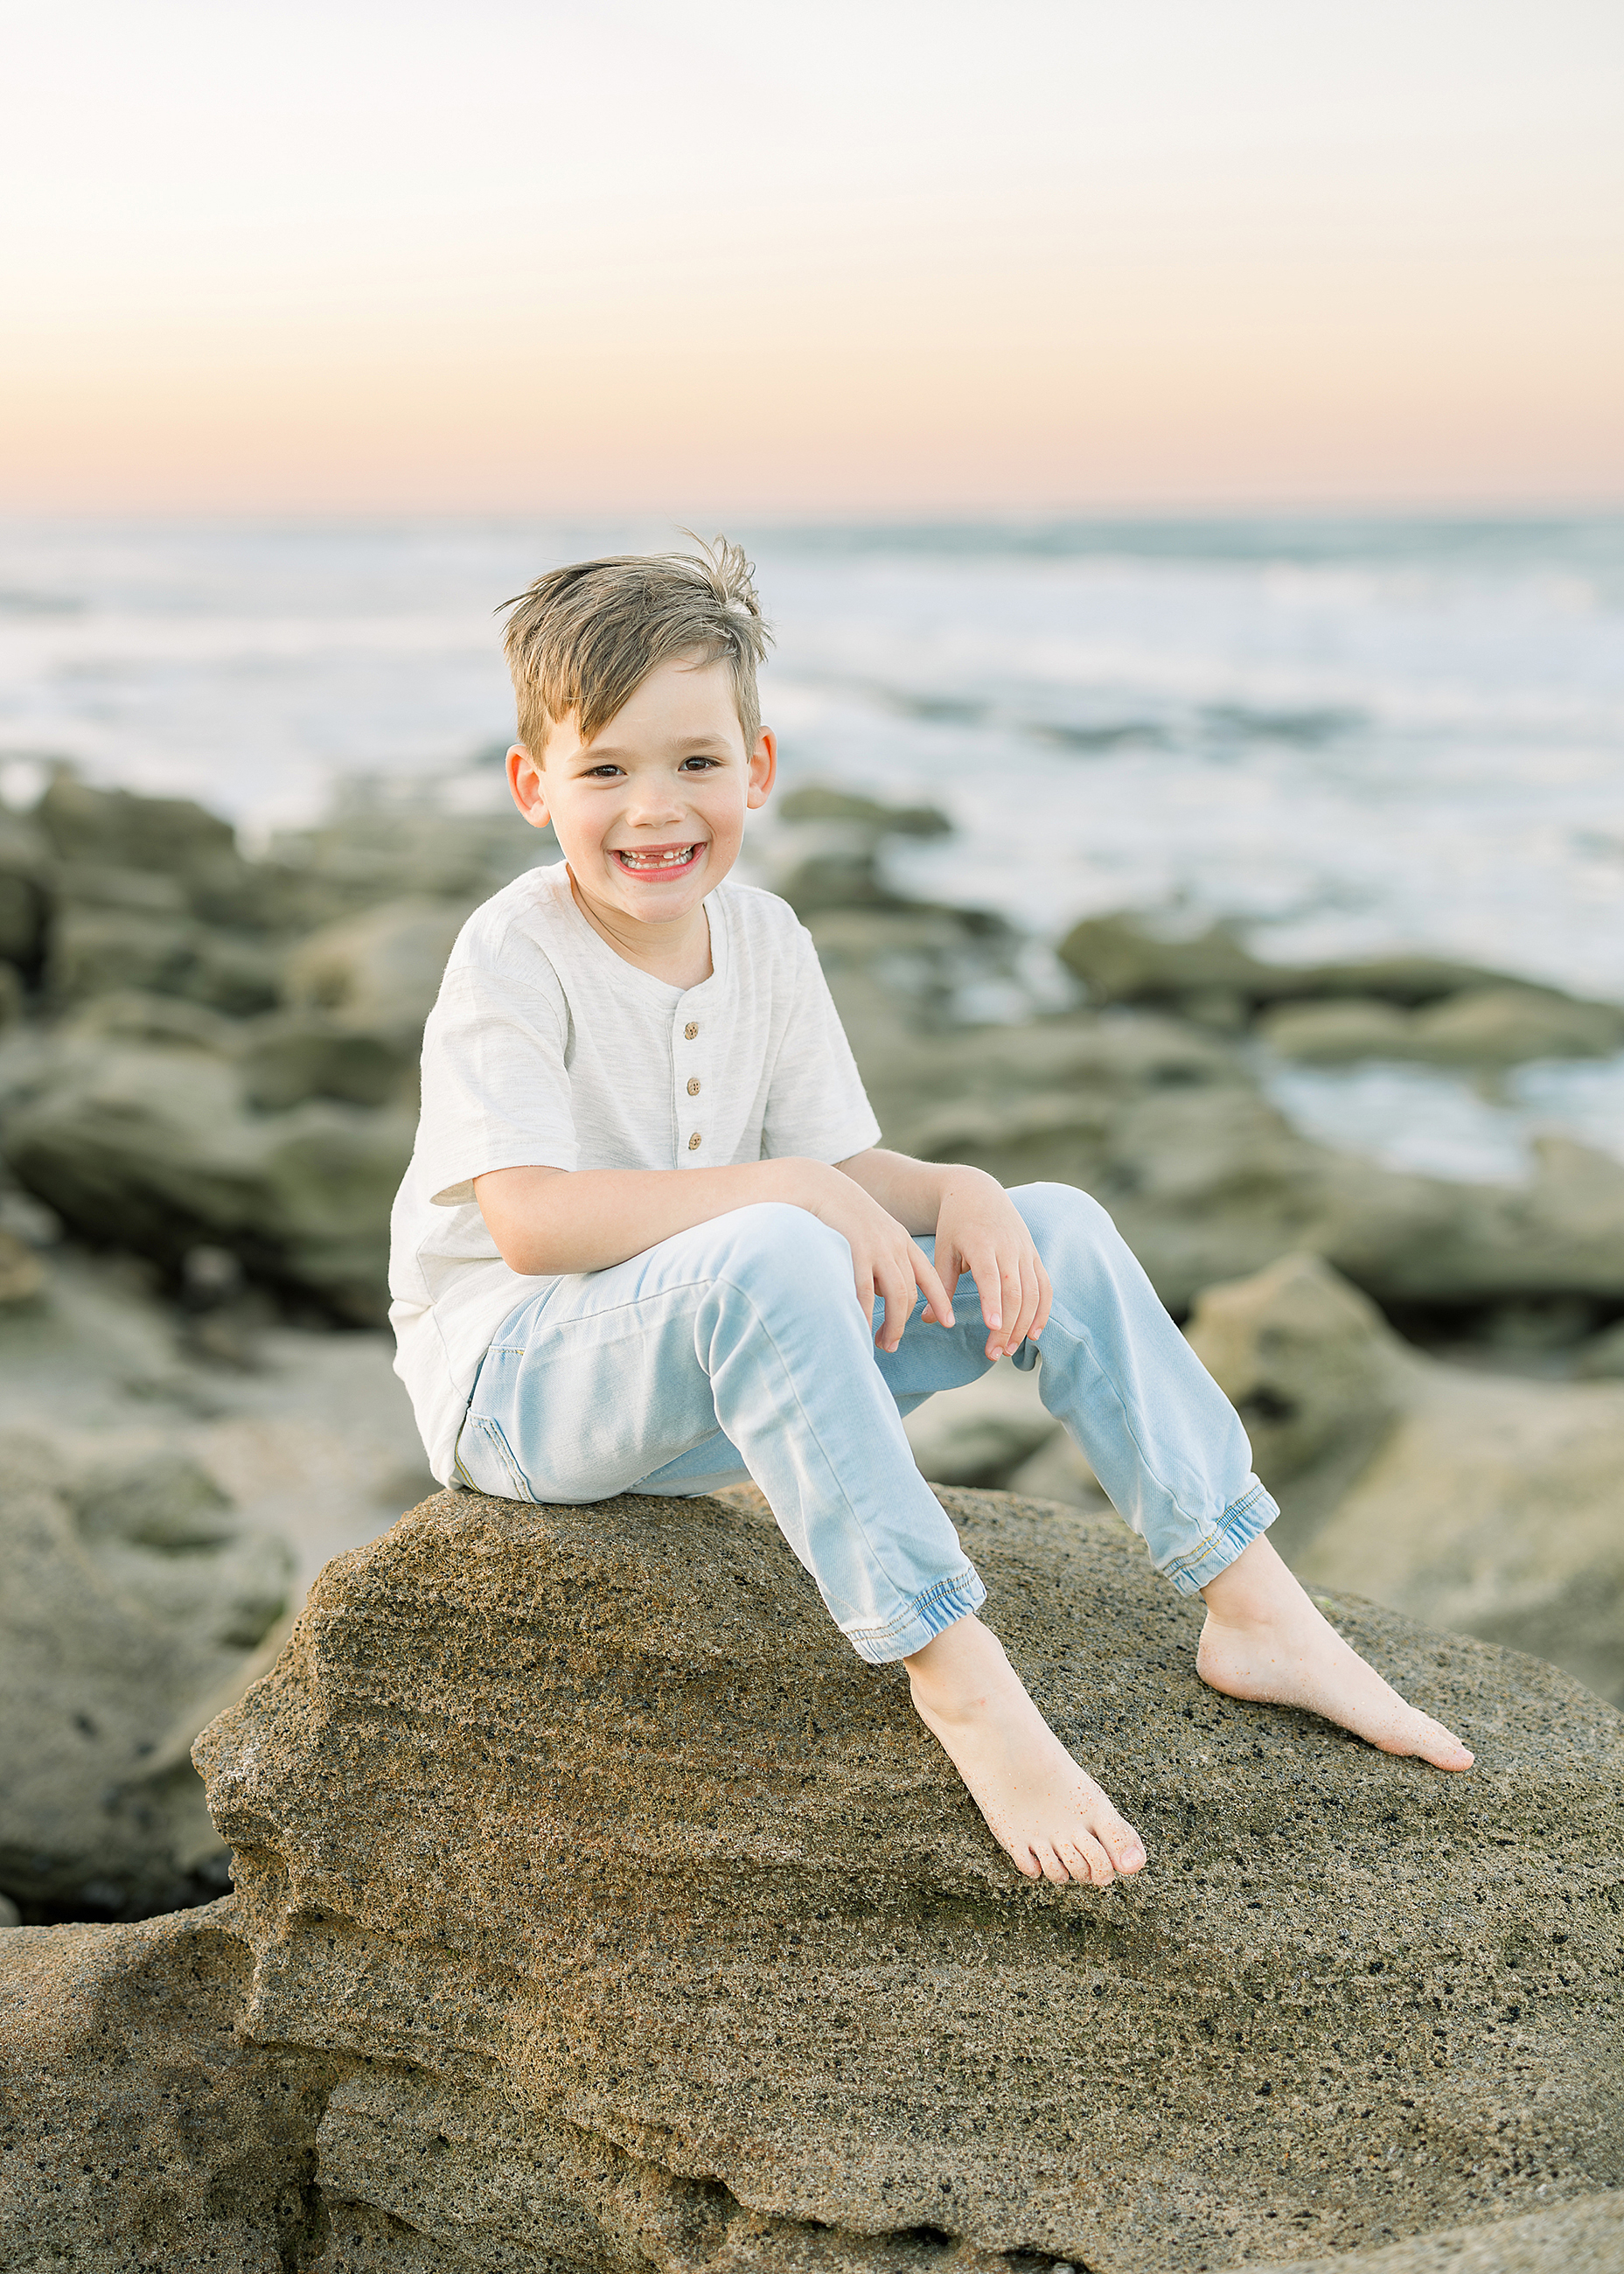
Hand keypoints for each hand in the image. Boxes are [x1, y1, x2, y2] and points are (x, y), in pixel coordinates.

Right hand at [798, 1163, 955, 1352]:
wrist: (817, 1187)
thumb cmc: (839, 1216)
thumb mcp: (869, 1235)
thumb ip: (877, 1261)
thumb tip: (876, 1295)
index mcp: (900, 1241)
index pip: (928, 1275)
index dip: (939, 1300)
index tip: (948, 1322)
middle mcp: (893, 1245)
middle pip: (909, 1292)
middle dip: (901, 1323)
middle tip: (889, 1344)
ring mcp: (876, 1248)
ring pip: (895, 1296)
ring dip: (890, 1325)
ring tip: (880, 1343)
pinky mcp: (854, 1252)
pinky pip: (864, 1293)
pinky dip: (865, 1315)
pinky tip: (859, 1329)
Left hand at [932, 1169, 1051, 1360]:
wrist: (978, 1192)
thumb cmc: (955, 1224)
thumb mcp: (944, 1249)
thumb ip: (942, 1285)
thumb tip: (929, 1320)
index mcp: (982, 1244)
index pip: (992, 1277)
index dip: (994, 1302)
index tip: (993, 1327)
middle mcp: (1008, 1248)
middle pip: (1015, 1292)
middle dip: (1008, 1326)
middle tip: (994, 1354)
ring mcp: (1025, 1251)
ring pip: (1033, 1293)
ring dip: (1024, 1324)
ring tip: (1009, 1350)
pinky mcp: (1034, 1256)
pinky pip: (1045, 1287)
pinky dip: (1042, 1312)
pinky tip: (1033, 1334)